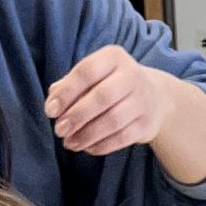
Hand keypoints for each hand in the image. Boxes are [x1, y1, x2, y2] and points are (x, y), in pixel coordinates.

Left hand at [48, 46, 166, 153]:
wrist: (154, 98)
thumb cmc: (113, 85)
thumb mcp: (95, 76)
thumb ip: (71, 85)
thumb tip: (52, 102)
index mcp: (113, 57)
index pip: (86, 72)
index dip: (66, 92)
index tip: (50, 111)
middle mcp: (131, 75)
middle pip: (101, 97)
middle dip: (77, 116)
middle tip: (59, 131)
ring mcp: (142, 100)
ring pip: (112, 120)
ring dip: (87, 135)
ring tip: (70, 143)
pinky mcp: (147, 123)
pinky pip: (122, 138)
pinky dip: (102, 145)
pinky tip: (88, 148)